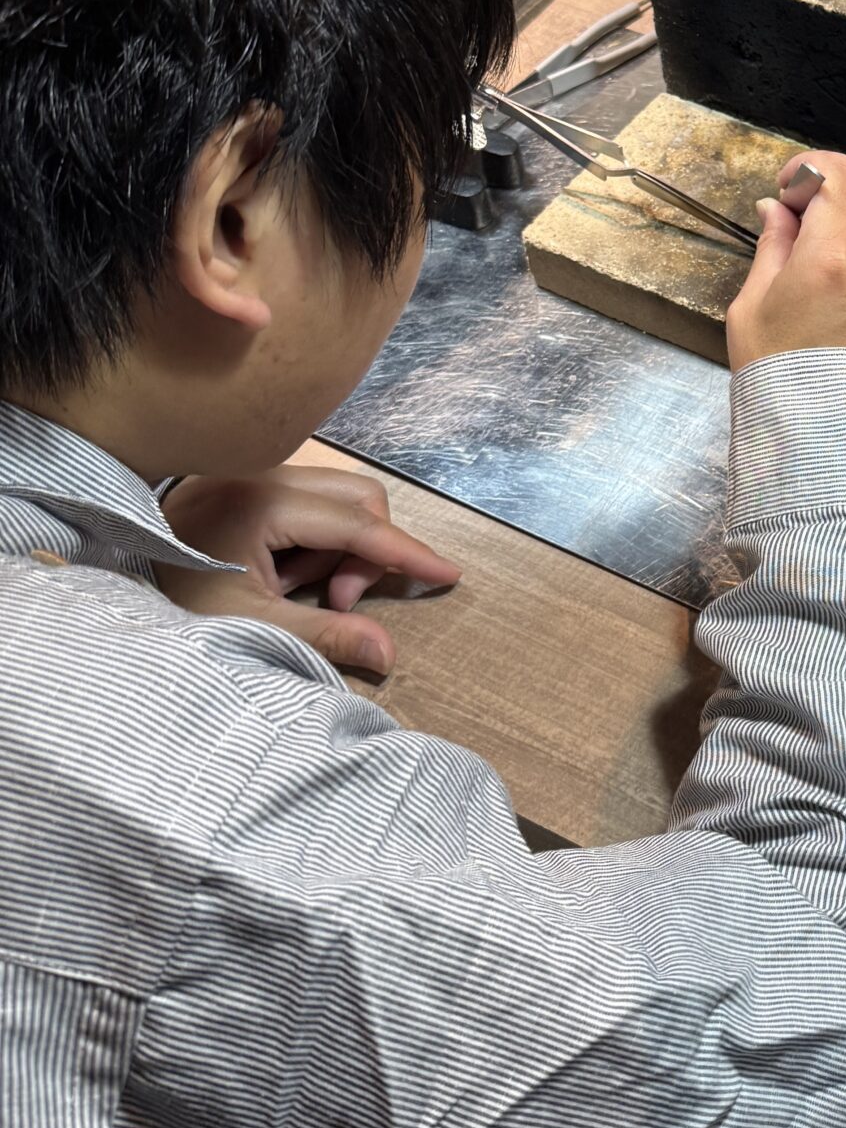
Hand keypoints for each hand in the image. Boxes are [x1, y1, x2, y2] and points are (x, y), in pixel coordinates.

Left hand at [157, 464, 461, 675]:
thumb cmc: (177, 601)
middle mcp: (265, 474)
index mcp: (265, 503)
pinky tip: (285, 573)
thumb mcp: (252, 625)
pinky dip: (315, 539)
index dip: (408, 553)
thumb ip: (325, 635)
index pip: (359, 525)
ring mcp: (255, 474)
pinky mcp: (248, 483)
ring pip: (338, 500)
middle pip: (358, 499)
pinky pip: (311, 503)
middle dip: (366, 553)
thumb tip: (389, 653)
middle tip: (337, 601)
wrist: (113, 571)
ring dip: (339, 549)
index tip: (449, 574)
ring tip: (304, 590)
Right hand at [726, 151, 845, 386]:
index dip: (808, 168)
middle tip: (799, 222)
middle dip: (831, 191)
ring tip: (827, 247)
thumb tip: (779, 210)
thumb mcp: (753, 308)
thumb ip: (772, 247)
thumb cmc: (779, 381)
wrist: (827, 448)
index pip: (838, 172)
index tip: (786, 190)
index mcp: (835, 257)